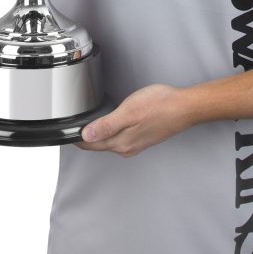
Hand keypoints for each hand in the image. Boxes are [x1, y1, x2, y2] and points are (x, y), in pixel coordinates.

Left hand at [76, 84, 190, 156]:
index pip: (91, 144)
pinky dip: (111, 133)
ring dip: (98, 136)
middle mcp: (127, 147)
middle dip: (85, 138)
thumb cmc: (160, 106)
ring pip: (109, 142)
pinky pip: (120, 138)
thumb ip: (106, 126)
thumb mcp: (129, 111)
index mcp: (121, 142)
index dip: (76, 137)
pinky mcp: (143, 138)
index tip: (67, 130)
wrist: (184, 108)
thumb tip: (86, 136)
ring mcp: (136, 144)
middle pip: (99, 145)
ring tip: (87, 126)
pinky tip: (112, 124)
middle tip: (73, 127)